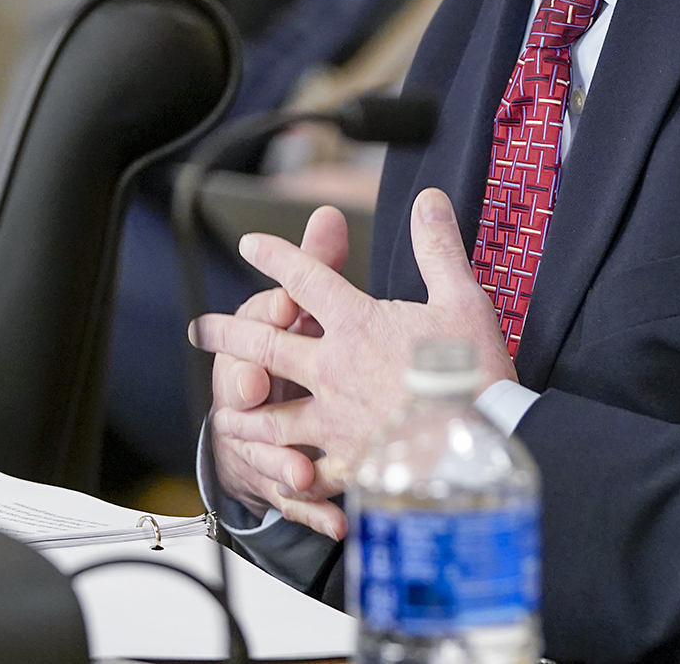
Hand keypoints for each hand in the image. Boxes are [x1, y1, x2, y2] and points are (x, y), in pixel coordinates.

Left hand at [192, 188, 514, 539]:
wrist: (478, 446)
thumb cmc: (472, 372)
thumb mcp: (461, 299)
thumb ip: (437, 248)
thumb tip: (428, 200)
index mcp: (356, 325)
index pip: (305, 279)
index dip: (276, 256)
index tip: (250, 244)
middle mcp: (333, 370)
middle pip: (267, 345)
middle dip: (230, 333)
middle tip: (201, 328)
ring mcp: (334, 420)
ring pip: (273, 413)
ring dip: (245, 409)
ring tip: (226, 409)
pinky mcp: (348, 463)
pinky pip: (309, 471)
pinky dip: (292, 474)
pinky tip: (281, 478)